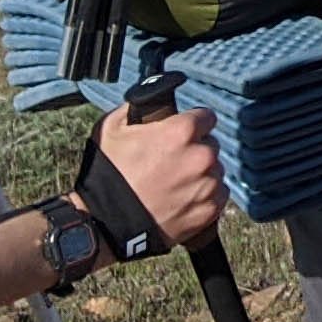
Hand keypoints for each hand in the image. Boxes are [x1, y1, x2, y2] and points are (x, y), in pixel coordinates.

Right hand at [87, 103, 225, 247]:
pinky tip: (182, 200)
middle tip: (171, 163)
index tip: (183, 133)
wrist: (103, 223)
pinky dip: (205, 197)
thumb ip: (139, 108)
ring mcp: (207, 185)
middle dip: (194, 150)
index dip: (193, 124)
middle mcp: (201, 156)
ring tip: (173, 185)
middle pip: (210, 145)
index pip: (206, 117)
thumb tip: (153, 98)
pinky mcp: (210, 210)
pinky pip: (218, 195)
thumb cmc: (107, 175)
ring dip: (200, 174)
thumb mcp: (113, 127)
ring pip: (215, 171)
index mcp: (182, 131)